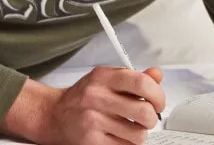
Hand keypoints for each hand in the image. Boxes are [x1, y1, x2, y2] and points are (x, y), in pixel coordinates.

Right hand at [0, 66, 165, 144]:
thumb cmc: (83, 96)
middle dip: (152, 117)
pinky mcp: (91, 142)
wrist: (54, 114)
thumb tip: (157, 75)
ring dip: (140, 133)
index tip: (159, 102)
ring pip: (138, 134)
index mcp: (103, 77)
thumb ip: (133, 77)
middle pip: (144, 112)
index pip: (141, 83)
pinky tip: (121, 135)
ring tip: (132, 127)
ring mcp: (93, 121)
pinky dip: (128, 143)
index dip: (158, 94)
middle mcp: (97, 97)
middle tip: (148, 117)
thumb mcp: (106, 78)